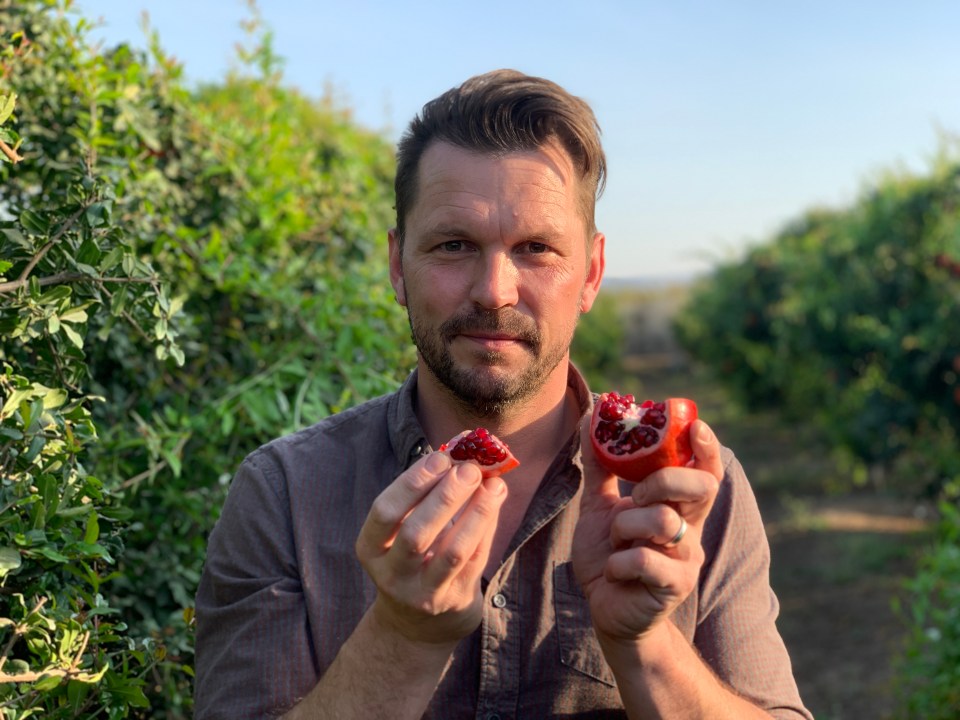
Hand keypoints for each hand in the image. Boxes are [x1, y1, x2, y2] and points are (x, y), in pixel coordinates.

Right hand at [355, 451, 507, 645]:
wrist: (418, 624)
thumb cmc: (413, 557)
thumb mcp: (404, 528)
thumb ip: (426, 492)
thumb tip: (462, 448)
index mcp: (371, 549)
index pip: (385, 513)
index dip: (412, 483)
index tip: (440, 458)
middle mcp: (392, 574)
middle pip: (416, 533)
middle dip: (445, 497)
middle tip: (470, 469)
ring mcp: (423, 593)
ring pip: (452, 551)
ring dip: (476, 513)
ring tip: (493, 484)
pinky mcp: (454, 601)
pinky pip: (475, 560)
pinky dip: (487, 527)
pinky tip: (495, 502)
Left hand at [572, 419, 723, 642]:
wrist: (606, 609)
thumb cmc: (608, 555)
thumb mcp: (599, 505)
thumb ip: (599, 465)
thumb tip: (591, 416)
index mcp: (677, 507)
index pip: (705, 471)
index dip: (705, 448)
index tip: (694, 425)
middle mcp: (690, 528)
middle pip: (700, 487)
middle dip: (663, 481)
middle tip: (635, 496)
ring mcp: (686, 558)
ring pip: (663, 522)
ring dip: (625, 529)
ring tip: (615, 545)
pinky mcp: (674, 586)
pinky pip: (642, 560)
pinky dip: (617, 563)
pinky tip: (614, 573)